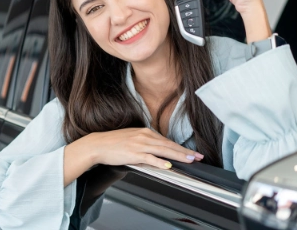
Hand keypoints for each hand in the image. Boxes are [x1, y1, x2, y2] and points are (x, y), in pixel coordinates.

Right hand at [84, 127, 203, 169]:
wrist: (99, 144)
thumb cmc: (114, 142)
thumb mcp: (133, 138)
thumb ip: (146, 142)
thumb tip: (158, 150)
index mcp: (145, 132)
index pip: (167, 141)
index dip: (181, 147)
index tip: (192, 152)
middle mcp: (145, 136)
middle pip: (169, 145)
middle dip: (185, 151)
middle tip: (198, 156)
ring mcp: (140, 144)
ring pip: (163, 150)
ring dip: (178, 155)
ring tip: (190, 160)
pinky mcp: (134, 153)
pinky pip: (150, 158)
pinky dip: (160, 162)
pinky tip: (168, 165)